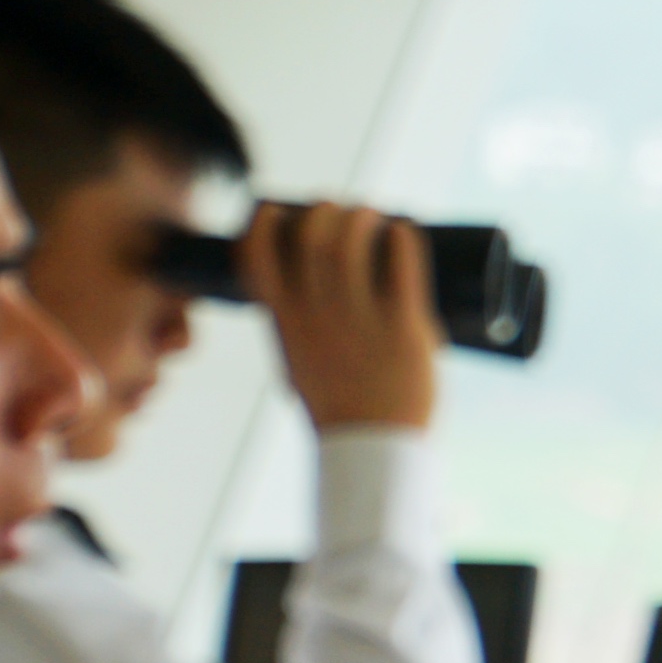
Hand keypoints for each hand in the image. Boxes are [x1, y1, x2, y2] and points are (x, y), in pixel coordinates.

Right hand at [247, 199, 440, 436]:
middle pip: (312, 238)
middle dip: (325, 211)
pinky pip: (402, 264)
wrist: (373, 452)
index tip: (278, 211)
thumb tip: (311, 297)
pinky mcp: (403, 326)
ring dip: (363, 217)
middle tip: (341, 211)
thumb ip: (301, 329)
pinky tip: (404, 231)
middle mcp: (317, 317)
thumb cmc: (341, 409)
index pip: (257, 258)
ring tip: (374, 216)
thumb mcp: (300, 365)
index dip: (263, 225)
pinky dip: (402, 237)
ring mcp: (359, 320)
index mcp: (286, 325)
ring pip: (351, 243)